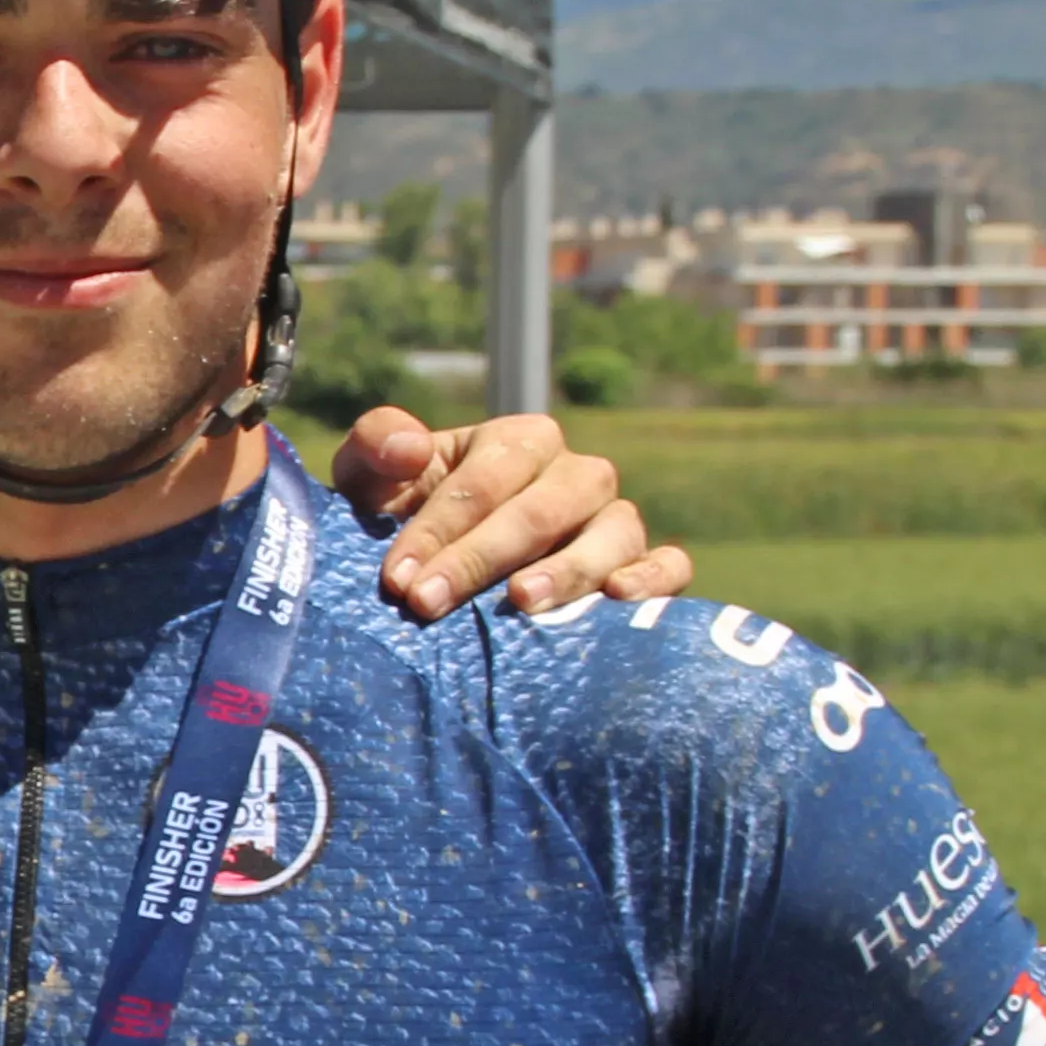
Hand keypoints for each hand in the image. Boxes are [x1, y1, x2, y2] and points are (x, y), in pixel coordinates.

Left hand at [321, 409, 692, 623]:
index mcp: (519, 442)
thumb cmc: (407, 519)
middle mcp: (575, 475)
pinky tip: (617, 601)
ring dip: (566, 569)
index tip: (398, 578)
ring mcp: (615, 519)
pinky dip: (653, 579)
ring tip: (519, 602)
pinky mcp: (647, 564)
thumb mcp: (375, 480)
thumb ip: (377, 448)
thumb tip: (412, 447)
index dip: (436, 529)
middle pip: (538, 511)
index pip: (481, 482)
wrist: (449, 572)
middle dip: (478, 557)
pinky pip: (670, 565)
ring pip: (610, 534)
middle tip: (427, 603)